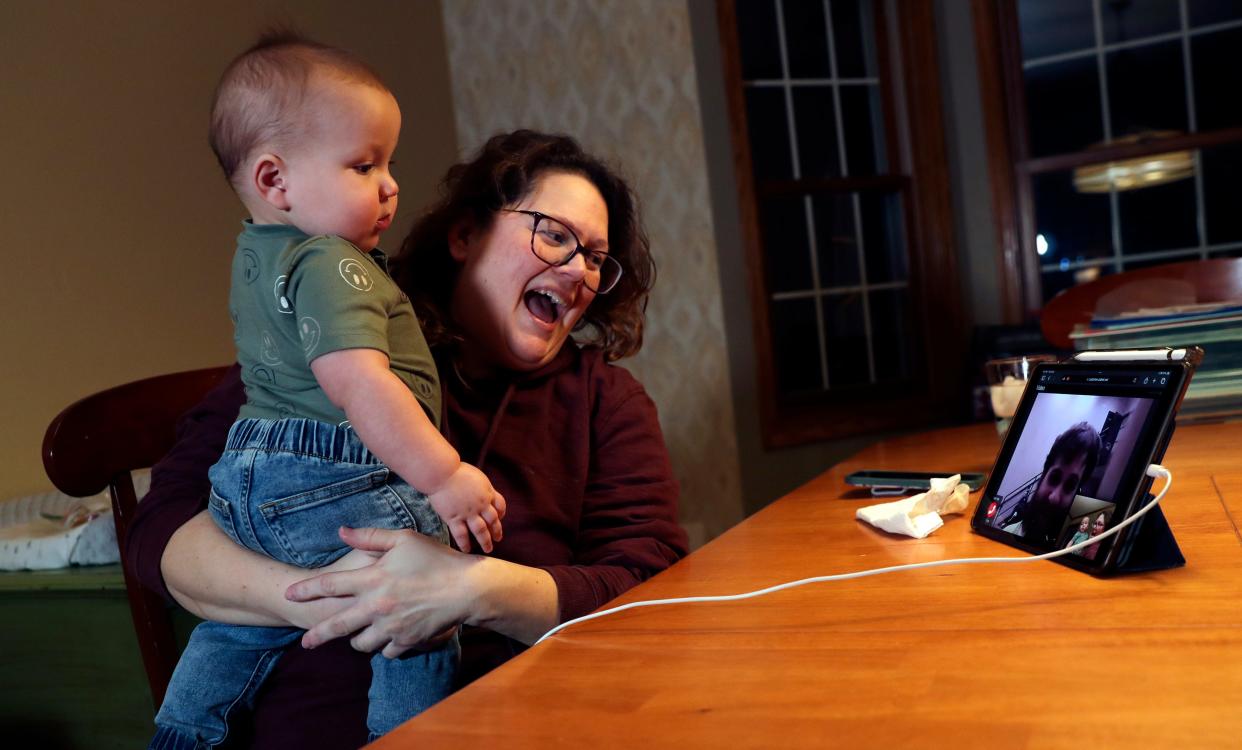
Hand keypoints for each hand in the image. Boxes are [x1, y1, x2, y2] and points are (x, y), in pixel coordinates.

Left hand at [285, 526, 478, 657]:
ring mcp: (391, 626)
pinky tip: (388, 639)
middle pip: (337, 625)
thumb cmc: (436, 558)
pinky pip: (386, 652)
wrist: (466, 588)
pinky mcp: (406, 640)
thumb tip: (342, 531)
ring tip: (359, 634)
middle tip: (305, 642)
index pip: (329, 585)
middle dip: (317, 635)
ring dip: (358, 639)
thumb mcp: (404, 539)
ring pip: (361, 643)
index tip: (289, 595)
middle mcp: (376, 606)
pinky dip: (385, 646)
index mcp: (373, 579)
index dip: (306, 590)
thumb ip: (370, 537)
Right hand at [426, 462, 505, 552]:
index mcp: (487, 492)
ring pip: (481, 530)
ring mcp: (468, 512)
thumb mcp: (476, 476)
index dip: (501, 513)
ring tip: (488, 549)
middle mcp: (481, 504)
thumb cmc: (456, 470)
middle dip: (497, 530)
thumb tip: (480, 491)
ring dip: (485, 541)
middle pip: (493, 520)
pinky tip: (466, 550)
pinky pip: (461, 534)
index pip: (500, 505)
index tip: (500, 518)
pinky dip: (464, 543)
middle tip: (498, 538)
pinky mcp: (454, 518)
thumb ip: (480, 486)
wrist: (443, 473)